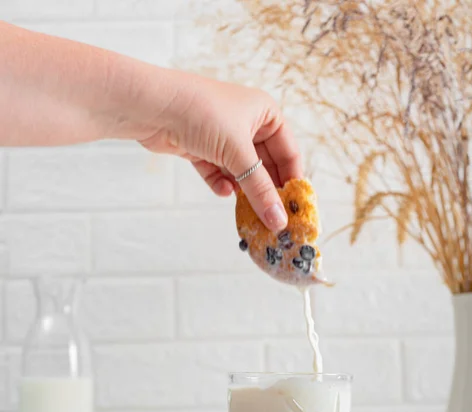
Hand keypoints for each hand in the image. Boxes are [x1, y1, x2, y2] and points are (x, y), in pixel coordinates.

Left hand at [139, 74, 302, 231]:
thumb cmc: (201, 113)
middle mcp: (246, 123)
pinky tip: (221, 190)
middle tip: (272, 219)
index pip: (289, 152)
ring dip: (243, 192)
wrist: (151, 106)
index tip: (295, 209)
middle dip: (266, 191)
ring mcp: (222, 137)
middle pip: (265, 166)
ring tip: (248, 213)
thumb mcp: (238, 153)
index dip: (292, 181)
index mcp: (264, 113)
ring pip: (241, 172)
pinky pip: (218, 173)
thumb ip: (260, 190)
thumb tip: (279, 221)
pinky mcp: (200, 149)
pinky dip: (220, 184)